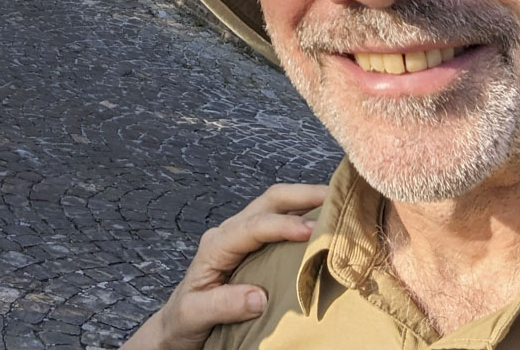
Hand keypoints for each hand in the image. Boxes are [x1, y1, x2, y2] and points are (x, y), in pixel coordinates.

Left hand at [120, 183, 327, 349]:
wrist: (178, 324)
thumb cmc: (184, 319)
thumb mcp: (194, 315)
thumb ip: (223, 304)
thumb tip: (260, 297)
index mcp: (215, 245)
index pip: (252, 225)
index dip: (282, 226)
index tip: (310, 231)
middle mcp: (230, 232)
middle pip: (270, 201)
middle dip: (304, 194)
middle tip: (338, 196)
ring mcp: (243, 236)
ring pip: (278, 206)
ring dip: (309, 201)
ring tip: (342, 204)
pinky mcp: (254, 245)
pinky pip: (283, 222)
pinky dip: (307, 217)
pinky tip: (327, 222)